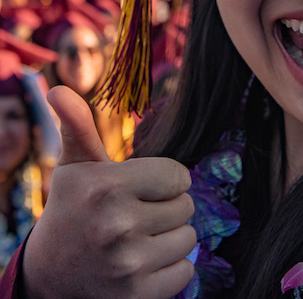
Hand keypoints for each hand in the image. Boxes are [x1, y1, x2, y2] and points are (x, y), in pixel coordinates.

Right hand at [23, 86, 195, 298]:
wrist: (49, 272)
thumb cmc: (72, 208)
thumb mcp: (75, 165)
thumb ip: (77, 125)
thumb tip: (59, 88)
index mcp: (106, 186)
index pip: (179, 175)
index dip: (166, 180)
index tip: (146, 187)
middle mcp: (117, 224)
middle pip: (187, 206)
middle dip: (169, 206)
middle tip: (140, 213)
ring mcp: (127, 264)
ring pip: (189, 238)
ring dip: (171, 236)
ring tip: (141, 237)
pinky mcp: (136, 295)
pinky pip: (185, 271)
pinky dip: (171, 267)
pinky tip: (144, 262)